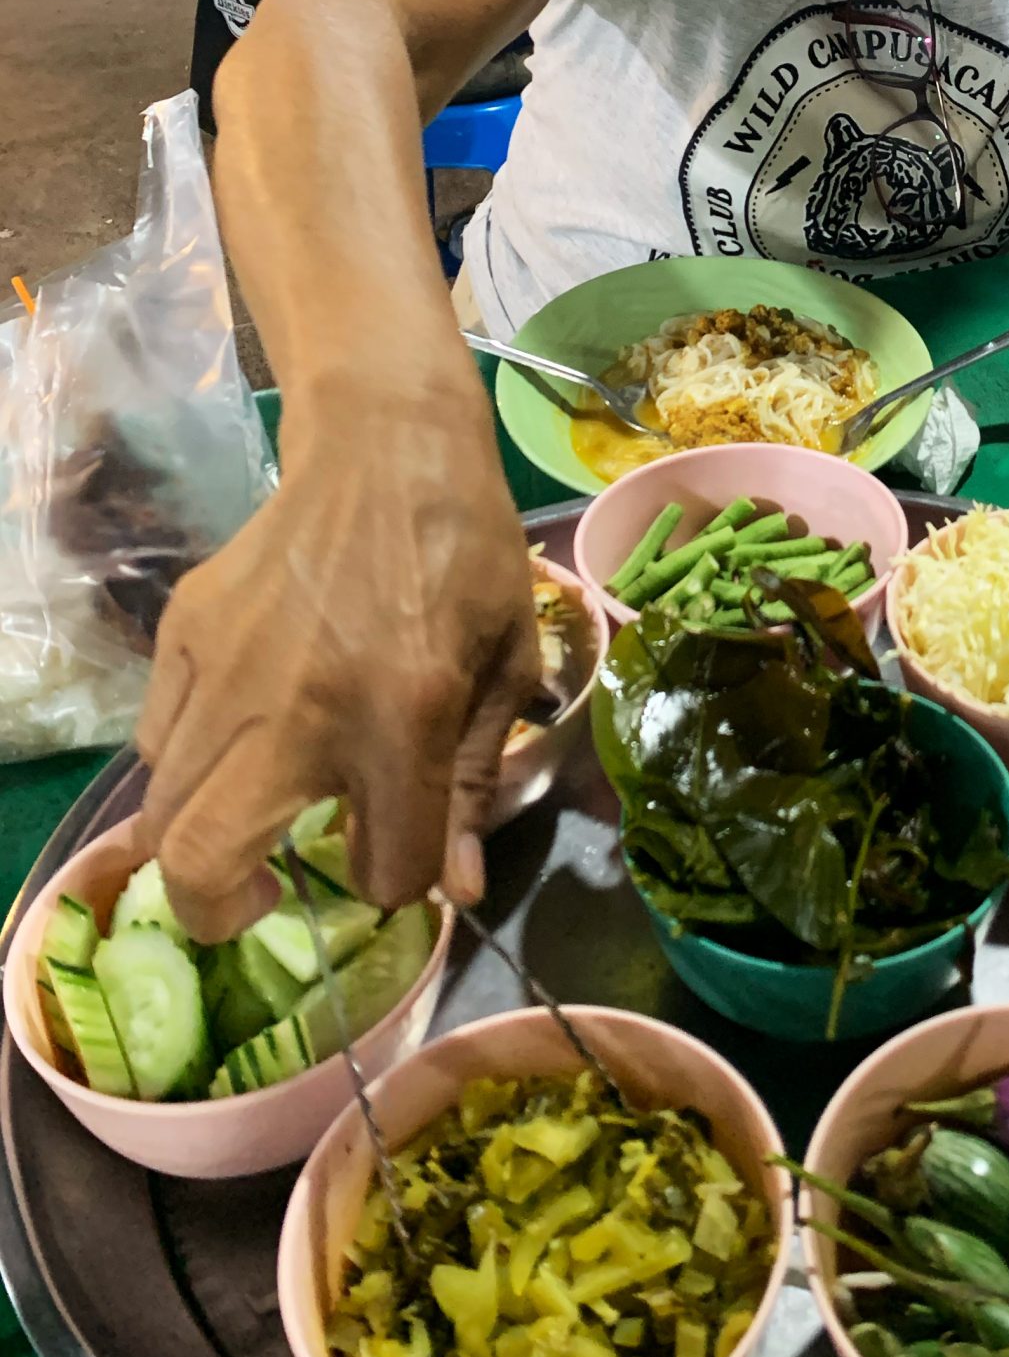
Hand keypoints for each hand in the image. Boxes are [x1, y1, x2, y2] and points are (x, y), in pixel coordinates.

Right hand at [133, 397, 539, 940]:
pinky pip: (156, 739)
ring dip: (203, 837)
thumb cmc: (464, 554)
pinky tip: (238, 736)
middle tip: (260, 895)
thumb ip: (470, 787)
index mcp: (402, 716)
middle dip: (226, 910)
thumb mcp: (503, 667)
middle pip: (203, 863)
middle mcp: (298, 705)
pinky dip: (188, 765)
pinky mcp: (183, 632)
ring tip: (251, 815)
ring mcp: (224, 669)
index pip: (379, 871)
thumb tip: (455, 893)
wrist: (388, 446)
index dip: (396, 886)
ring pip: (162, 811)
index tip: (399, 860)